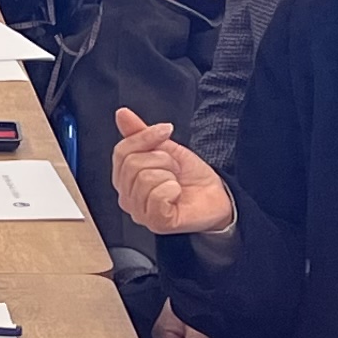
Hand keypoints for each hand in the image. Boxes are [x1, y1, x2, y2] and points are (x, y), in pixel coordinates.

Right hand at [107, 109, 233, 237]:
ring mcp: (141, 213)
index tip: (166, 130)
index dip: (145, 137)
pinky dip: (173, 190)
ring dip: (170, 175)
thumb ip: (140, 133)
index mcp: (125, 179)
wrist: (216, 196)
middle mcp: (127, 198)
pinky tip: (178, 194)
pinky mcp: (157, 223)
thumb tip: (122, 115)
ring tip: (177, 182)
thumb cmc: (190, 177)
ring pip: (146, 179)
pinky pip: (157, 197)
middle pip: (133, 164)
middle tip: (174, 168)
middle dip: (163, 159)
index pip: (121, 152)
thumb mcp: (165, 148)